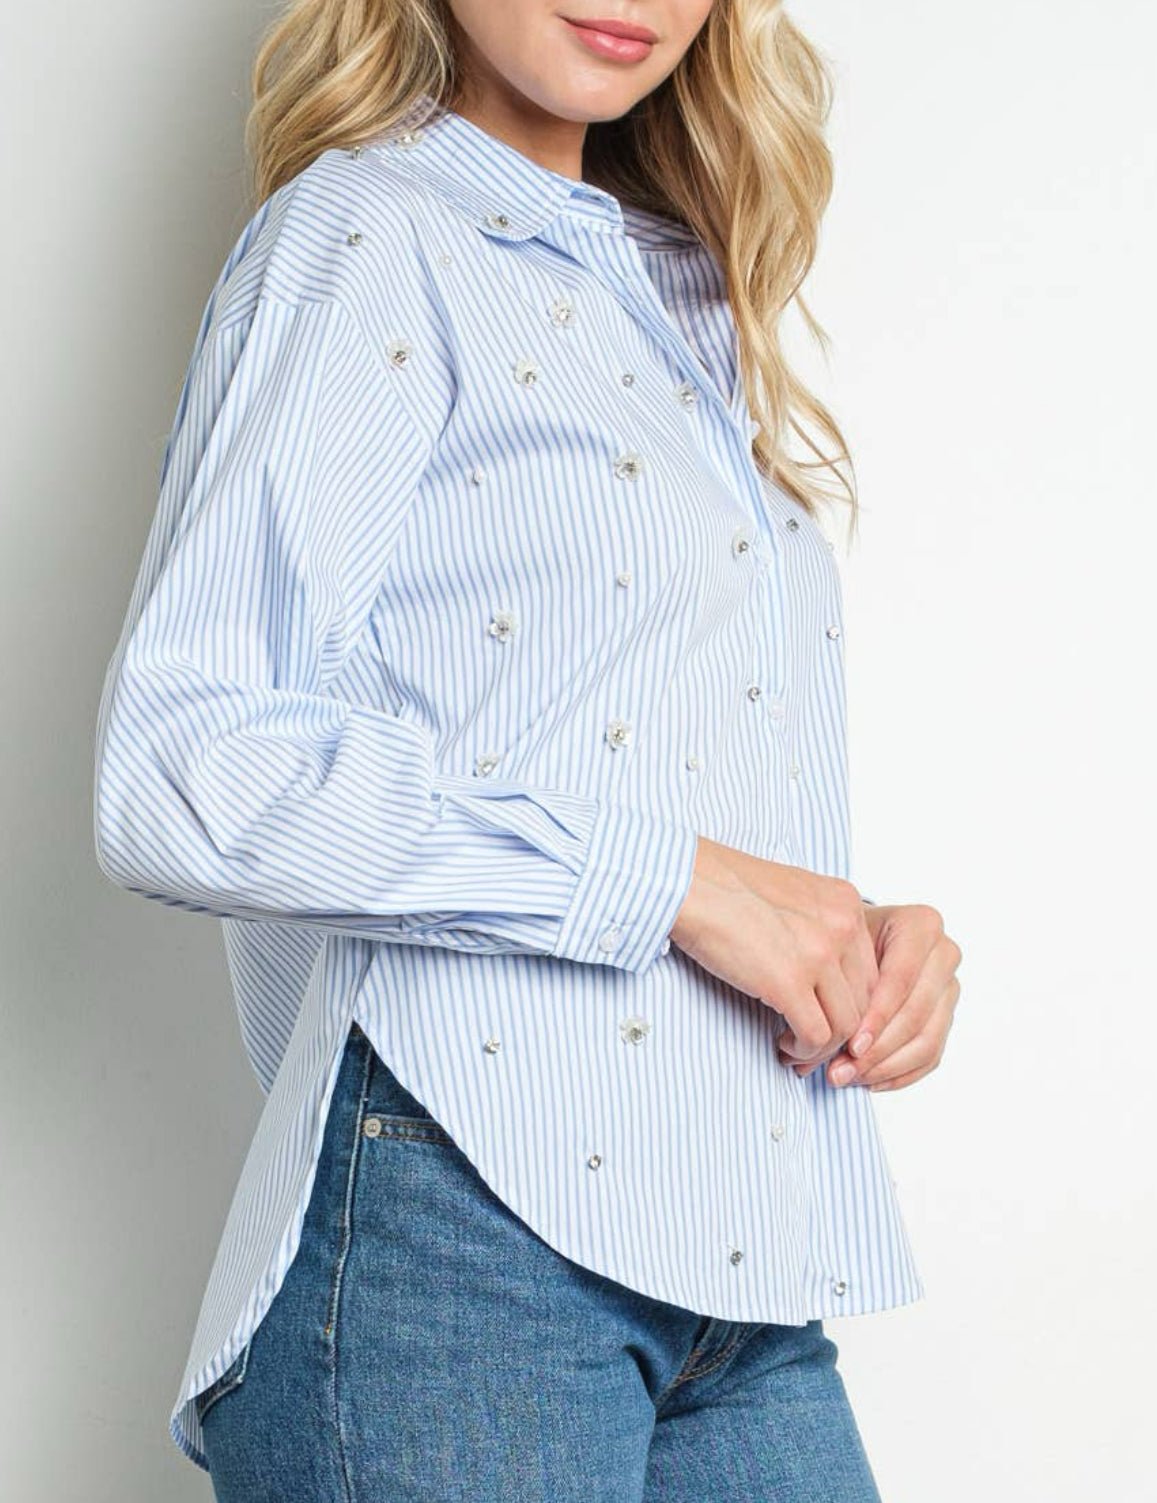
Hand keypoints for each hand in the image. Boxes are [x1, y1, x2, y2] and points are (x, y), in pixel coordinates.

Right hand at [669, 838, 879, 1057]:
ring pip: (846, 1025)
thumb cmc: (726, 887)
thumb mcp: (793, 895)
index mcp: (846, 902)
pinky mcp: (789, 981)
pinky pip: (816, 1036)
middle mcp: (842, 925)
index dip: (851, 1004)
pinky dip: (803, 1051)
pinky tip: (782, 1045)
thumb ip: (819, 927)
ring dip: (821, 1047)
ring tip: (793, 1048)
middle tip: (812, 1045)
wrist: (689, 882)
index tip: (828, 1019)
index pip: (871, 970)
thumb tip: (825, 976)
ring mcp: (819, 953)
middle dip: (841, 1032)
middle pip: (864, 1001)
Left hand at [777, 903, 961, 1092]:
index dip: (877, 1017)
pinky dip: (897, 1074)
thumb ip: (835, 976)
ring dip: (883, 1067)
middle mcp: (944, 954)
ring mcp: (949, 987)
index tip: (849, 1045)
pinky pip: (930, 1056)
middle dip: (876, 1050)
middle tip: (840, 1070)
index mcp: (922, 925)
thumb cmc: (843, 936)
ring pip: (926, 1041)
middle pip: (915, 1015)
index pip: (901, 980)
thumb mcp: (837, 941)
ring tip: (846, 1077)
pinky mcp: (947, 1017)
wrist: (858, 937)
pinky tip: (866, 1080)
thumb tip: (819, 1037)